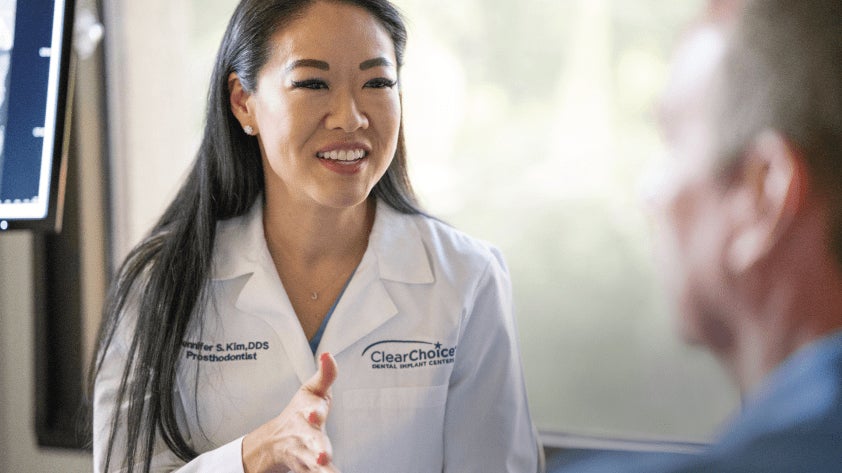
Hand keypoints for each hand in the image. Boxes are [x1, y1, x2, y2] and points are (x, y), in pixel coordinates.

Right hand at [243, 352, 339, 472]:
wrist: (277, 440)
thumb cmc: (302, 411)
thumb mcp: (312, 391)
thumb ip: (325, 375)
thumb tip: (328, 355)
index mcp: (307, 412)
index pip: (312, 410)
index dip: (314, 412)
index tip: (315, 415)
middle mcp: (305, 434)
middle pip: (311, 441)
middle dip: (317, 448)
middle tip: (322, 456)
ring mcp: (306, 453)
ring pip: (312, 464)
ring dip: (320, 468)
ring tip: (325, 466)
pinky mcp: (309, 468)